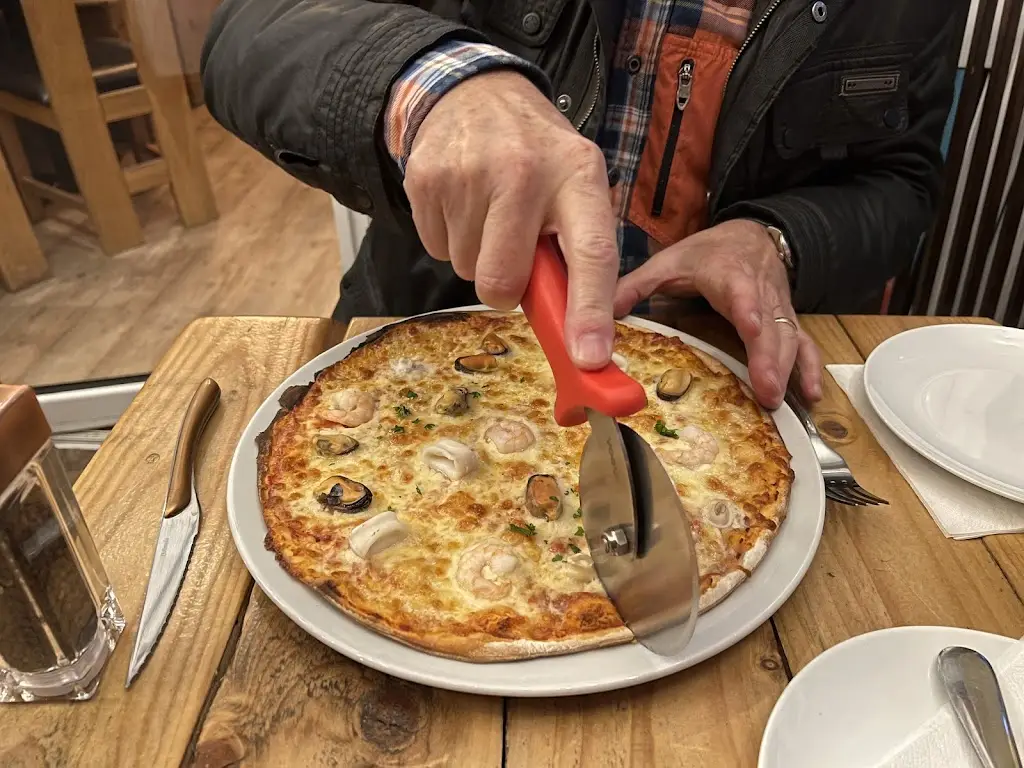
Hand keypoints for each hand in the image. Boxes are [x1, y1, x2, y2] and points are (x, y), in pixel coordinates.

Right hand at [405, 71, 618, 368]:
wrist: (475, 93)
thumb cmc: (537, 155)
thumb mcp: (574, 186)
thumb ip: (579, 252)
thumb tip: (582, 341)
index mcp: (578, 176)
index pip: (590, 253)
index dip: (589, 311)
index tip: (589, 358)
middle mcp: (524, 171)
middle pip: (502, 281)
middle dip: (504, 287)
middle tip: (512, 253)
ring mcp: (468, 174)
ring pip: (464, 271)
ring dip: (476, 257)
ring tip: (489, 213)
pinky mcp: (425, 180)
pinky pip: (435, 250)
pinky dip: (449, 239)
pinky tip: (464, 205)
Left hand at [613, 220, 822, 408]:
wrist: (751, 236)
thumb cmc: (707, 253)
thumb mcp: (668, 261)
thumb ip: (634, 286)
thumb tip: (598, 314)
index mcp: (728, 274)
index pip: (741, 291)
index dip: (749, 309)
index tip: (752, 327)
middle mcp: (760, 292)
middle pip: (770, 325)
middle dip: (770, 357)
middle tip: (767, 391)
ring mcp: (778, 308)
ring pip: (790, 336)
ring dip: (788, 369)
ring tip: (780, 401)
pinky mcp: (788, 321)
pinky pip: (805, 344)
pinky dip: (810, 369)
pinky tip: (810, 396)